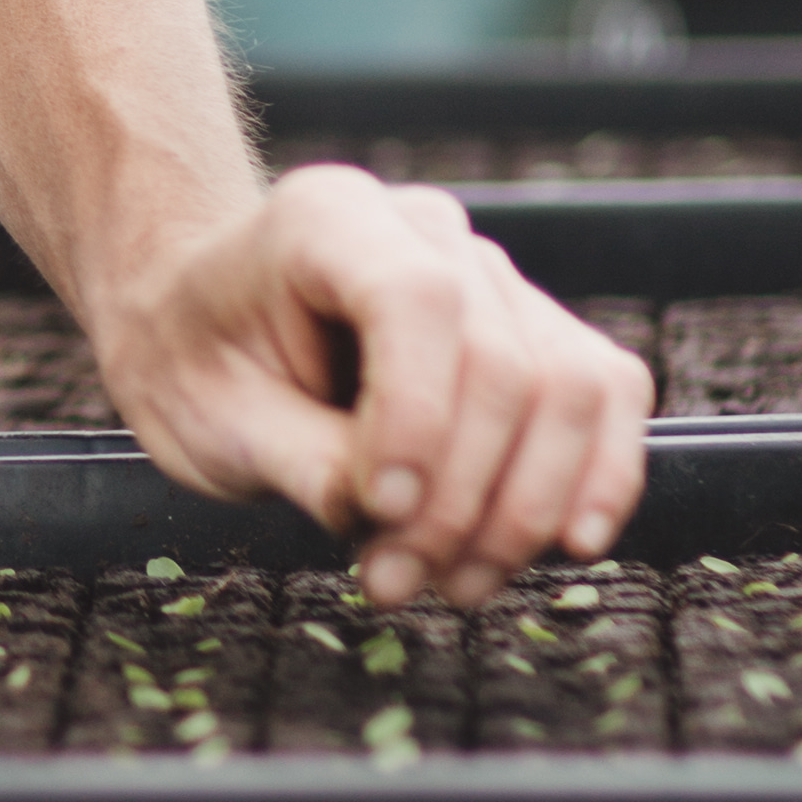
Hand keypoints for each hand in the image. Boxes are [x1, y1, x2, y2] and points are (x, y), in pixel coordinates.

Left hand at [86, 164, 650, 602]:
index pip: (416, 300)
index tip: (375, 515)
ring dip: (525, 509)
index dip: (416, 418)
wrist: (200, 322)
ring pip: (571, 386)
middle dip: (459, 500)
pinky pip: (606, 391)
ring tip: (452, 583)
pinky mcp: (533, 329)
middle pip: (502, 363)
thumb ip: (304, 461)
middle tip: (393, 582)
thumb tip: (399, 517)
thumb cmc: (195, 360)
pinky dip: (599, 474)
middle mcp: (425, 229)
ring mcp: (491, 274)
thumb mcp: (208, 418)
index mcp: (328, 218)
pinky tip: (563, 543)